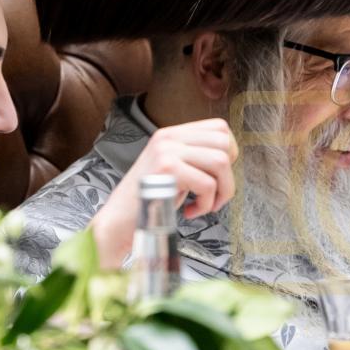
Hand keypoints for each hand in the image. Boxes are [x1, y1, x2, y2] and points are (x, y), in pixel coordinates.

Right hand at [92, 119, 238, 263]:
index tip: (219, 176)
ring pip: (220, 162)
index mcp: (172, 134)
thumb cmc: (149, 200)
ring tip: (205, 206)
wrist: (119, 221)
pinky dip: (206, 204)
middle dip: (228, 176)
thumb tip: (230, 159)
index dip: (230, 153)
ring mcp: (167, 150)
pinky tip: (191, 211)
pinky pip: (207, 183)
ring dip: (221, 191)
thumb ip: (196, 159)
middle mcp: (169, 137)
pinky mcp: (166, 168)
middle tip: (215, 196)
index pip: (219, 128)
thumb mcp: (174, 170)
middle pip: (225, 143)